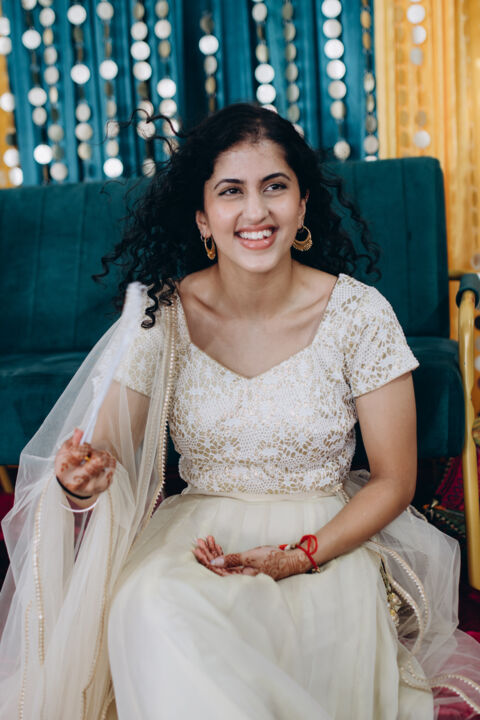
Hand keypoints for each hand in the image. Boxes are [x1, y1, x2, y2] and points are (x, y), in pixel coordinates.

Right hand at [54, 428, 115, 501]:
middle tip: (91, 453)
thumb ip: (72, 441)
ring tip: (94, 458)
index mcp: (65, 472)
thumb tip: (80, 431)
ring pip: (106, 460)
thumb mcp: (65, 453)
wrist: (73, 487)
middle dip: (96, 452)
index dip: (84, 446)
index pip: (79, 453)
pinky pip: (112, 465)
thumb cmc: (69, 466)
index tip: (84, 446)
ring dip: (102, 455)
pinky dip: (108, 460)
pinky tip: (100, 463)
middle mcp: (78, 482)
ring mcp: (93, 485)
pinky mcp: (104, 485)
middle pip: (98, 460)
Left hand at [193, 537, 309, 579]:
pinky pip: (230, 561)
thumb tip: (213, 564)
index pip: (216, 570)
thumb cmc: (272, 559)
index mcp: (239, 577)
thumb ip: (232, 560)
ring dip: (214, 552)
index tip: (198, 549)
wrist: (288, 561)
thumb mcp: (251, 557)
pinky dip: (223, 553)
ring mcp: (242, 572)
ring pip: (223, 563)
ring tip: (205, 541)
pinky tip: (216, 546)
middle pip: (218, 566)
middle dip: (207, 554)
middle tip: (198, 542)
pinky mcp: (245, 567)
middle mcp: (238, 576)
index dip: (206, 560)